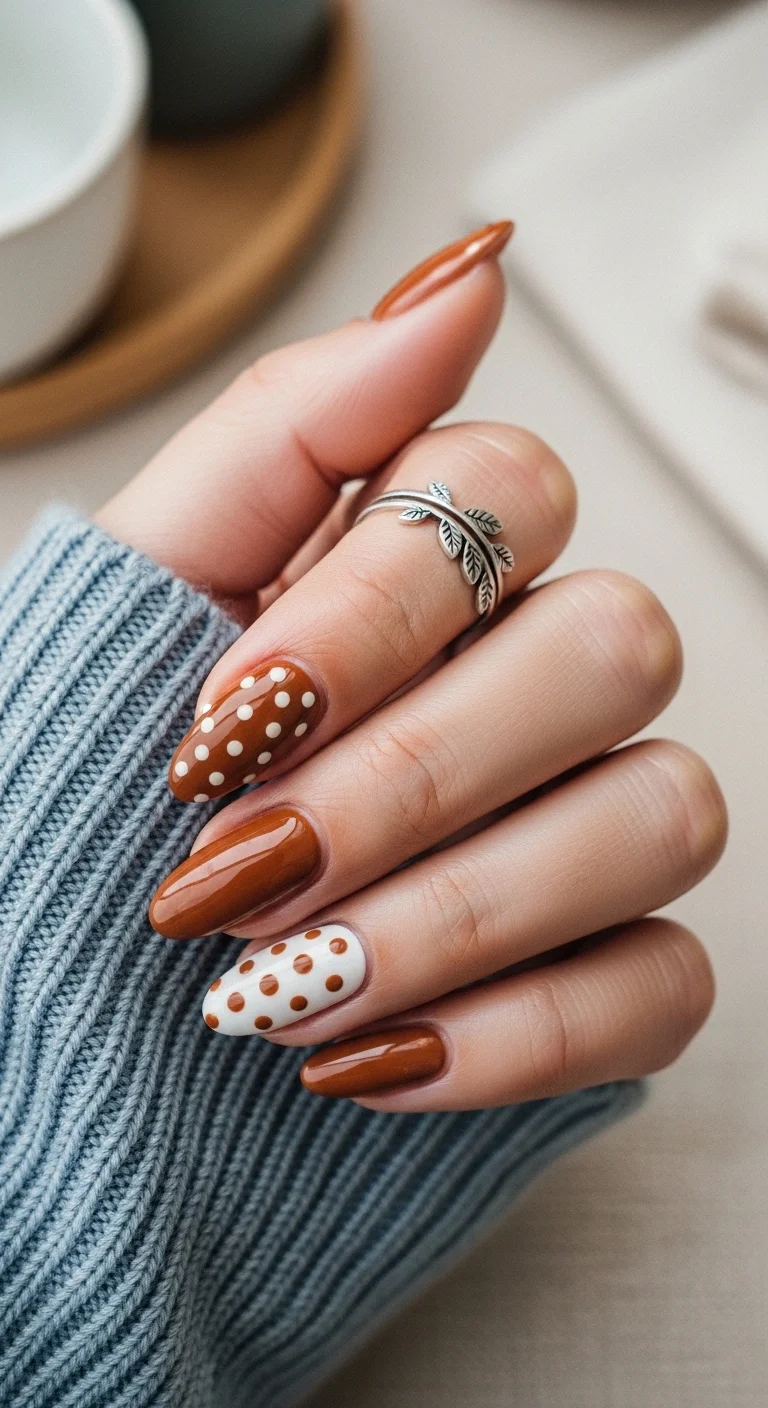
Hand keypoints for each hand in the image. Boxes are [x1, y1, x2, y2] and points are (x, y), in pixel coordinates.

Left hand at [98, 224, 725, 1109]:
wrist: (53, 1005)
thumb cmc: (87, 787)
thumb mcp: (135, 596)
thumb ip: (290, 429)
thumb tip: (465, 280)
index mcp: (421, 564)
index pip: (503, 490)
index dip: (375, 610)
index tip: (223, 729)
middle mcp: (532, 674)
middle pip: (616, 646)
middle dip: (414, 775)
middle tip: (240, 873)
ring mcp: (588, 822)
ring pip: (663, 813)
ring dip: (457, 917)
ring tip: (278, 990)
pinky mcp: (607, 973)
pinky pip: (664, 985)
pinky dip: (517, 1036)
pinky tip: (369, 1063)